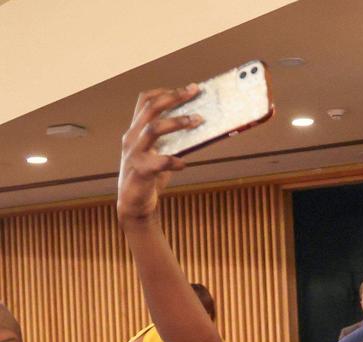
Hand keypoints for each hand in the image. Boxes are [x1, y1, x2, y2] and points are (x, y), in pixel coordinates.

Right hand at [117, 84, 200, 223]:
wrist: (134, 203)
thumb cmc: (151, 175)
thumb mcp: (161, 153)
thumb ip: (175, 141)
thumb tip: (201, 127)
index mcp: (136, 130)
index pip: (145, 101)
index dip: (165, 92)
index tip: (187, 88)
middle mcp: (132, 137)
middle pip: (151, 108)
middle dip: (174, 98)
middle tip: (195, 92)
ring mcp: (134, 153)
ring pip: (152, 129)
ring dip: (176, 122)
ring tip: (195, 120)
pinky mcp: (140, 171)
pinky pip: (158, 162)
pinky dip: (174, 161)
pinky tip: (184, 163)